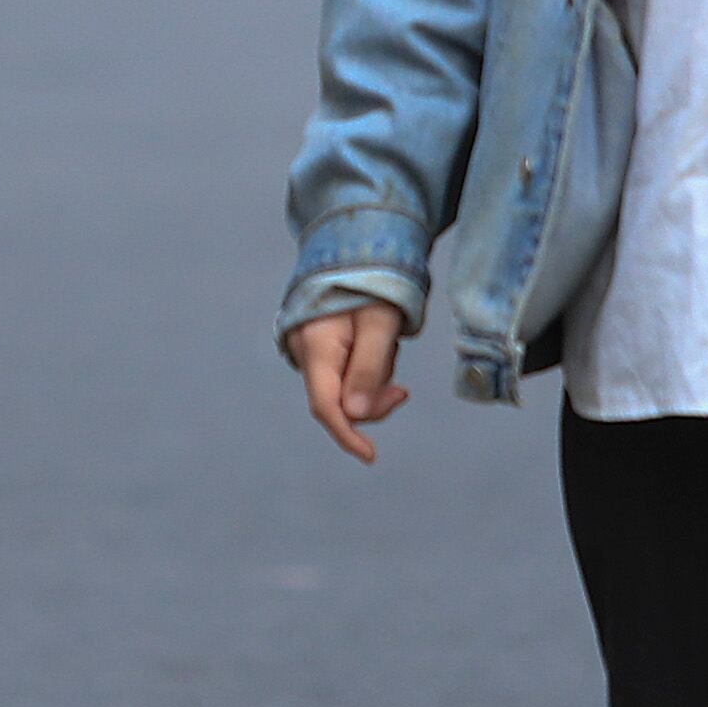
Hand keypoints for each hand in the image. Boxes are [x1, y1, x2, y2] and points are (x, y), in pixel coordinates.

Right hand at [284, 298, 410, 463]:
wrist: (353, 250)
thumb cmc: (371, 285)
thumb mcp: (381, 324)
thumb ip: (370, 370)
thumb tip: (358, 417)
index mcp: (317, 346)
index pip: (326, 404)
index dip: (347, 434)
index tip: (371, 457)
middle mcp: (304, 352)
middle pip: (338, 401)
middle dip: (372, 401)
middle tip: (403, 391)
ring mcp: (308, 351)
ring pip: (344, 390)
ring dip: (372, 381)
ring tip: (387, 347)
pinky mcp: (317, 349)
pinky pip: (343, 376)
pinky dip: (365, 372)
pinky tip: (376, 347)